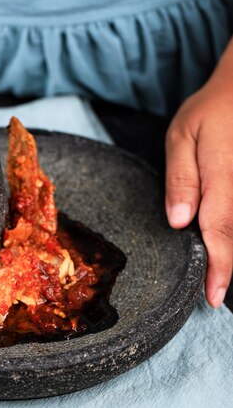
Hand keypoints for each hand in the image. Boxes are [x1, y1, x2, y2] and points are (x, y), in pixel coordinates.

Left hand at [166, 44, 232, 307]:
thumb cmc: (212, 111)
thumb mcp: (183, 135)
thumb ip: (181, 179)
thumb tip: (180, 222)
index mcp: (223, 175)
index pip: (220, 230)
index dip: (219, 267)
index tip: (213, 296)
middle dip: (227, 268)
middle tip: (213, 292)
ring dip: (232, 251)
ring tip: (218, 275)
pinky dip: (232, 234)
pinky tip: (224, 245)